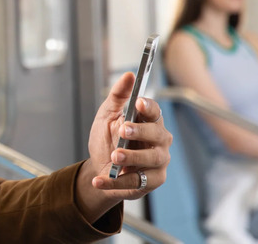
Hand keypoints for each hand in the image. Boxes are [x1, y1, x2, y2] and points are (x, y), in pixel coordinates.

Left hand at [83, 72, 171, 199]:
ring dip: (132, 157)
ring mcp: (159, 161)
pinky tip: (99, 179)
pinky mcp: (153, 181)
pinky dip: (116, 181)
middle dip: (140, 132)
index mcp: (149, 122)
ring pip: (151, 159)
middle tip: (123, 130)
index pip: (155, 112)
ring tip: (114, 156)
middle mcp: (159, 141)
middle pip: (157, 134)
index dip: (149, 107)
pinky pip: (137, 181)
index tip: (138, 103)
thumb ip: (117, 96)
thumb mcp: (106, 116)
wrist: (99, 168)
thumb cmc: (107, 140)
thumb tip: (129, 75)